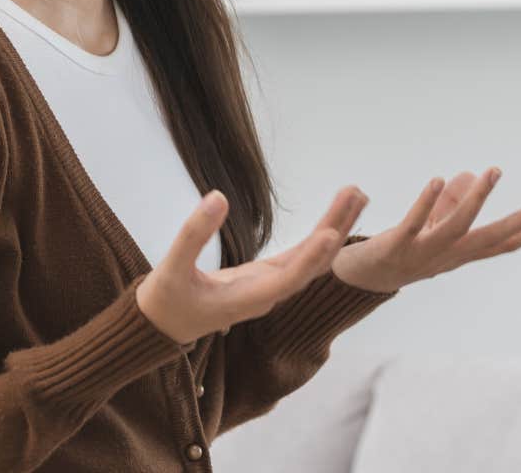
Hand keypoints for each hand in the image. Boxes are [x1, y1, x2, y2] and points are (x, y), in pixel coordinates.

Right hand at [137, 186, 366, 345]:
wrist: (162, 325)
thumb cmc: (165, 301)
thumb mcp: (171, 269)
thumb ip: (193, 234)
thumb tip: (217, 197)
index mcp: (248, 299)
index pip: (287, 279)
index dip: (310, 258)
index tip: (331, 234)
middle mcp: (268, 294)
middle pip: (311, 264)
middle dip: (335, 230)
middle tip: (359, 195)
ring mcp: (270, 285)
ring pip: (310, 258)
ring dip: (333, 227)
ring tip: (356, 195)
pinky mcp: (266, 276)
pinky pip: (299, 255)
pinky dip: (316, 235)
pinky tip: (334, 217)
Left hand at [332, 168, 520, 293]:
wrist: (356, 280)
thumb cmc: (400, 250)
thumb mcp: (432, 227)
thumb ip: (451, 202)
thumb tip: (470, 176)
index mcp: (460, 254)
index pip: (505, 242)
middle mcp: (448, 257)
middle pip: (492, 239)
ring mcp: (423, 254)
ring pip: (457, 228)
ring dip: (476, 200)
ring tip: (493, 171)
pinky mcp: (396, 246)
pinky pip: (414, 223)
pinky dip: (427, 203)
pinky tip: (437, 179)